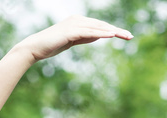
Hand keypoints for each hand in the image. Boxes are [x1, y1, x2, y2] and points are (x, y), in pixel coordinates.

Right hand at [14, 16, 131, 62]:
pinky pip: (89, 32)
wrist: (35, 48)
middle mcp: (77, 20)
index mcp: (78, 21)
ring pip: (97, 27)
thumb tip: (98, 35)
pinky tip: (110, 35)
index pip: (99, 25)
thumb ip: (85, 37)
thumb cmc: (52, 45)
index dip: (113, 30)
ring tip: (124, 36)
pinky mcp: (70, 32)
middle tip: (130, 36)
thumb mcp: (72, 41)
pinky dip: (101, 33)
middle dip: (117, 30)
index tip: (125, 36)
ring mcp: (74, 24)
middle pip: (101, 25)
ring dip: (112, 31)